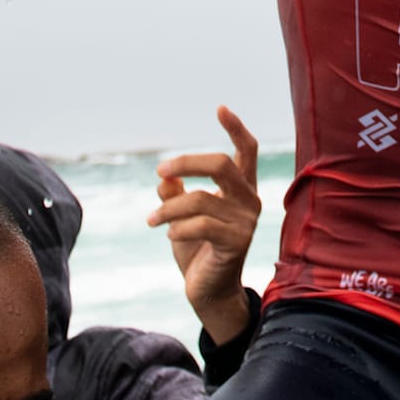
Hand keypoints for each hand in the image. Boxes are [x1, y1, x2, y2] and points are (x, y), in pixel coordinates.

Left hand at [148, 105, 260, 344]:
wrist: (208, 291)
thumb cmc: (197, 248)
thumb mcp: (182, 216)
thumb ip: (176, 194)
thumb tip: (165, 177)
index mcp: (241, 189)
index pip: (247, 151)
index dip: (236, 128)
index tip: (220, 108)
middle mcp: (249, 201)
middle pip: (222, 165)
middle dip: (186, 163)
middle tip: (160, 170)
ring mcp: (245, 222)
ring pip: (200, 198)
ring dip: (168, 209)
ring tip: (150, 220)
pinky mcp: (236, 242)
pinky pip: (200, 225)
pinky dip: (177, 228)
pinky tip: (169, 235)